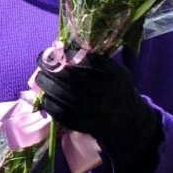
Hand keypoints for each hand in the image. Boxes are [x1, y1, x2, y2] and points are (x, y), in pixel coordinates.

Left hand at [35, 52, 163, 172]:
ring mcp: (98, 111)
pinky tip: (46, 97)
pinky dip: (50, 104)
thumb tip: (59, 47)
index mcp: (114, 74)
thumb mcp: (114, 70)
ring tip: (40, 79)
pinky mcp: (88, 125)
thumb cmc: (116, 89)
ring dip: (47, 85)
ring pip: (65, 96)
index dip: (65, 54)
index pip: (86, 60)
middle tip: (41, 65)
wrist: (131, 121)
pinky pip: (63, 114)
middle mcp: (108, 92)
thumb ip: (93, 59)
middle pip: (72, 78)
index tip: (53, 51)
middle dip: (51, 69)